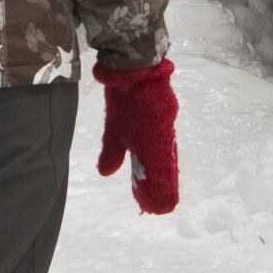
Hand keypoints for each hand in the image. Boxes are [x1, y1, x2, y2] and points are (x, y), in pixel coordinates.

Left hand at [94, 55, 178, 214]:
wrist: (136, 66)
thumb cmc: (124, 100)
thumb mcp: (114, 129)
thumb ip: (113, 152)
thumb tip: (106, 173)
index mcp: (154, 144)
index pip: (162, 175)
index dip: (161, 191)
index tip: (160, 207)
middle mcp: (165, 135)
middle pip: (165, 163)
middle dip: (161, 182)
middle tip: (157, 199)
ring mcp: (166, 119)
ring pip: (163, 147)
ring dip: (159, 164)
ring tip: (152, 180)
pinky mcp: (165, 106)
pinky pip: (162, 132)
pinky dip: (157, 145)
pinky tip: (149, 149)